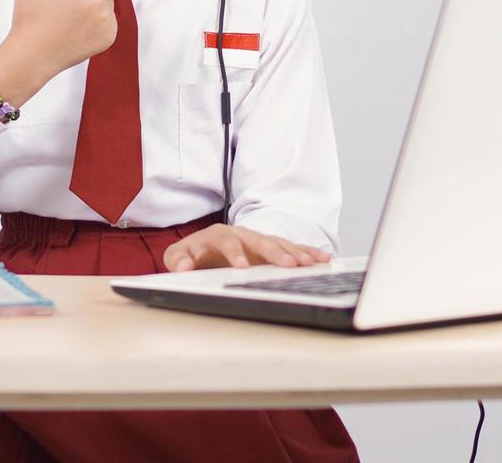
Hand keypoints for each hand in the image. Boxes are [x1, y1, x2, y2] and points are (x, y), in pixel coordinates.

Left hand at [161, 224, 333, 272]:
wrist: (204, 249)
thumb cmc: (193, 255)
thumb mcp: (179, 257)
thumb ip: (178, 260)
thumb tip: (184, 268)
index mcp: (218, 235)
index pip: (226, 240)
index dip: (234, 253)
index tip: (241, 266)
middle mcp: (241, 234)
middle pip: (259, 240)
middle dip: (274, 252)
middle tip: (287, 264)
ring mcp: (258, 241)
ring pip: (279, 243)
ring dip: (295, 252)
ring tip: (309, 263)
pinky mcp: (271, 249)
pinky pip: (292, 248)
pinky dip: (307, 253)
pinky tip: (323, 259)